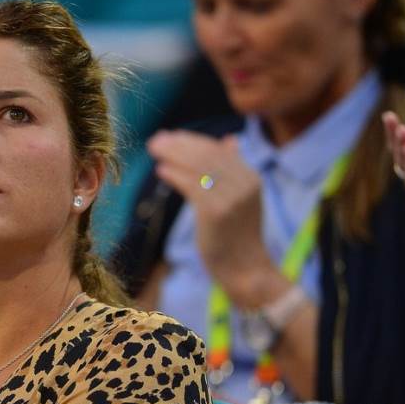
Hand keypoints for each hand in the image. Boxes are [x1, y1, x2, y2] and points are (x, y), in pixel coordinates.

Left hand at [148, 130, 281, 306]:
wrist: (245, 267)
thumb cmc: (237, 234)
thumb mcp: (240, 197)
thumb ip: (233, 169)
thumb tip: (229, 139)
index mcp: (251, 177)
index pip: (218, 150)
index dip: (192, 140)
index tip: (171, 136)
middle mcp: (244, 184)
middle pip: (206, 155)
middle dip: (178, 145)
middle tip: (156, 140)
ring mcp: (231, 197)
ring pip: (198, 167)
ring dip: (173, 155)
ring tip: (154, 150)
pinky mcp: (216, 212)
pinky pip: (191, 187)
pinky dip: (175, 176)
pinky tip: (161, 171)